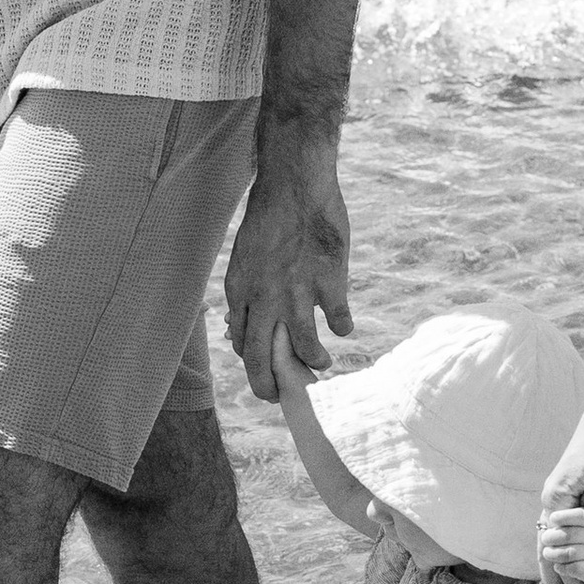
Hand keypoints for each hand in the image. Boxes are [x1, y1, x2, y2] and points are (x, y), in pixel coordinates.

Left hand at [224, 127, 352, 401]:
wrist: (296, 184)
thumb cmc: (269, 215)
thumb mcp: (245, 254)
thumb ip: (246, 291)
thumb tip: (239, 325)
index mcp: (240, 290)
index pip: (242, 341)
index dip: (252, 362)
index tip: (263, 372)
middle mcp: (265, 298)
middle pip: (263, 358)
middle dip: (270, 386)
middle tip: (280, 399)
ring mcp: (298, 294)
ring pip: (305, 348)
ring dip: (314, 361)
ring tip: (322, 363)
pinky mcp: (329, 284)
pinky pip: (338, 320)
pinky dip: (342, 328)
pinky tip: (344, 327)